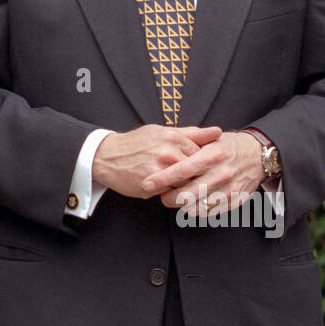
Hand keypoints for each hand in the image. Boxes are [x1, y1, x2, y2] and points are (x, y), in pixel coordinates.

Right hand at [93, 124, 221, 198]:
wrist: (106, 156)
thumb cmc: (136, 143)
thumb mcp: (162, 131)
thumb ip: (191, 133)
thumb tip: (217, 131)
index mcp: (174, 137)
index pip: (204, 154)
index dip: (206, 164)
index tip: (206, 169)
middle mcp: (169, 152)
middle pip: (198, 170)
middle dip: (201, 177)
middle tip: (201, 181)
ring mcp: (161, 169)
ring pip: (187, 184)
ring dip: (189, 187)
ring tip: (183, 187)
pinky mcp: (152, 185)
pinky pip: (172, 194)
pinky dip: (174, 194)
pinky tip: (169, 190)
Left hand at [141, 131, 265, 214]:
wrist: (259, 156)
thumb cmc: (229, 146)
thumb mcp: (211, 139)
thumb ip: (189, 143)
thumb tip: (164, 149)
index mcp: (213, 155)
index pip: (183, 169)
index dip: (162, 178)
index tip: (147, 183)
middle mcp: (221, 173)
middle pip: (187, 193)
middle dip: (168, 197)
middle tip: (161, 195)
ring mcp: (229, 189)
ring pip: (197, 206)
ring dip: (181, 206)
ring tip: (175, 199)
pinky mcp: (235, 201)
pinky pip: (210, 213)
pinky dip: (197, 210)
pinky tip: (191, 204)